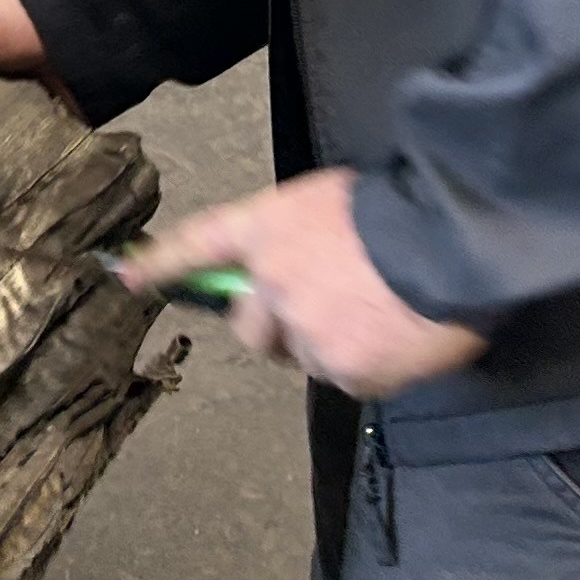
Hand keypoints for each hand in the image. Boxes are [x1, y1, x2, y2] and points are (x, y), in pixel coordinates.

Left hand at [111, 168, 485, 399]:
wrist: (454, 239)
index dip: (160, 264)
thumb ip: (297, 238)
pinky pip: (348, 377)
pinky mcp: (344, 368)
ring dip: (331, 344)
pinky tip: (399, 336)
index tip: (124, 279)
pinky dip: (370, 364)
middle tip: (323, 312)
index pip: (200, 246)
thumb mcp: (333, 202)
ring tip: (381, 314)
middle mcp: (273, 281)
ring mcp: (306, 329)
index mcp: (268, 228)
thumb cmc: (402, 208)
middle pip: (250, 327)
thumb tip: (296, 272)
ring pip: (304, 355)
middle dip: (276, 327)